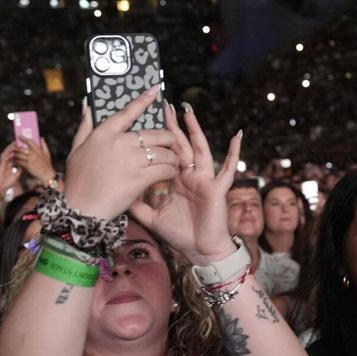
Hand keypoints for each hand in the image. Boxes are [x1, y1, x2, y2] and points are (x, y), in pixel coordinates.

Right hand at [0, 142, 23, 196]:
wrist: (2, 187)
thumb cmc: (8, 182)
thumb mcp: (17, 173)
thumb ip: (20, 168)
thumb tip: (25, 163)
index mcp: (9, 163)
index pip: (13, 153)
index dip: (17, 149)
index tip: (23, 145)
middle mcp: (5, 161)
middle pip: (9, 151)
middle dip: (14, 146)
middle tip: (19, 141)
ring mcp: (2, 162)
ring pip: (6, 152)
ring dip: (11, 147)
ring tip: (16, 143)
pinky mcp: (1, 165)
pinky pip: (4, 157)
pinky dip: (8, 153)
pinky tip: (12, 150)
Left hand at [14, 136, 55, 184]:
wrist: (46, 175)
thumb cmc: (47, 164)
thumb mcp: (47, 154)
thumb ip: (44, 145)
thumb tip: (41, 138)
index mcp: (38, 150)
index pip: (30, 142)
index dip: (24, 138)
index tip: (19, 136)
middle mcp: (33, 154)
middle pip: (21, 148)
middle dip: (16, 147)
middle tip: (13, 146)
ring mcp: (30, 160)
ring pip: (19, 155)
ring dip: (15, 154)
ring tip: (13, 153)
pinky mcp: (27, 166)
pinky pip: (19, 161)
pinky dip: (16, 160)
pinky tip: (15, 160)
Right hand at [62, 86, 178, 220]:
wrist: (81, 209)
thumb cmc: (78, 181)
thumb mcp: (76, 150)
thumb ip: (85, 126)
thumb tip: (88, 104)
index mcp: (104, 133)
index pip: (128, 112)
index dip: (144, 100)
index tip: (156, 90)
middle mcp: (120, 143)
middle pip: (155, 133)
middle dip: (168, 138)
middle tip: (171, 145)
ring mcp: (131, 160)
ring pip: (164, 151)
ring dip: (172, 157)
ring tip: (172, 163)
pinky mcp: (140, 177)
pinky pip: (165, 169)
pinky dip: (171, 171)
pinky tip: (170, 174)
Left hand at [128, 102, 241, 263]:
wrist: (200, 251)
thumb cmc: (180, 234)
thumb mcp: (152, 217)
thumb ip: (137, 204)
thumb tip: (119, 192)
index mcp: (173, 180)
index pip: (163, 153)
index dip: (156, 138)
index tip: (145, 120)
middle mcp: (188, 175)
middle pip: (179, 145)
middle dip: (172, 125)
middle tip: (164, 104)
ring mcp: (204, 179)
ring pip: (199, 149)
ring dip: (194, 129)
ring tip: (188, 110)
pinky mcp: (217, 187)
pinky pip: (227, 168)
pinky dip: (234, 152)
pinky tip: (238, 136)